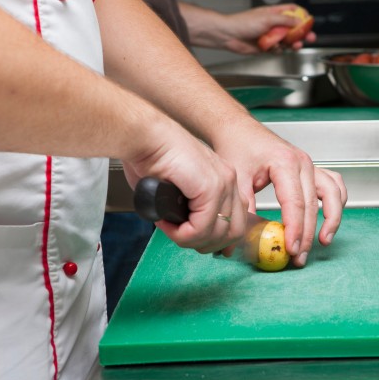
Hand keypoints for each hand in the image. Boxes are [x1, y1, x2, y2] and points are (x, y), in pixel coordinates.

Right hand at [122, 118, 248, 254]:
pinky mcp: (210, 187)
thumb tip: (192, 232)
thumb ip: (192, 209)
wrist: (143, 136)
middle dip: (206, 243)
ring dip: (191, 239)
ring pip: (218, 233)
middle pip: (233, 232)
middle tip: (181, 237)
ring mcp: (222, 183)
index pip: (236, 222)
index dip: (215, 239)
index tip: (192, 238)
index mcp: (225, 180)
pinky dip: (183, 234)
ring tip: (170, 228)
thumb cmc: (152, 157)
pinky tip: (167, 223)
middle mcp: (229, 180)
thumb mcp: (179, 189)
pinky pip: (202, 227)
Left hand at [181, 3, 315, 54]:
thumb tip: (299, 20)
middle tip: (310, 38)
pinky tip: (275, 48)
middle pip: (293, 28)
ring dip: (292, 43)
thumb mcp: (267, 18)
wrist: (229, 35)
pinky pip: (278, 49)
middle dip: (302, 33)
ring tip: (295, 45)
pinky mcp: (266, 46)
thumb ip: (285, 20)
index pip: (292, 11)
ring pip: (287, 40)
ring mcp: (270, 35)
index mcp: (274, 13)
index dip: (302, 15)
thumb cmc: (243, 23)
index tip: (309, 21)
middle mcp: (273, 24)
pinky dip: (279, 50)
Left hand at [211, 118, 346, 266]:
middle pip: (313, 205)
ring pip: (332, 194)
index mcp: (285, 163)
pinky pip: (334, 186)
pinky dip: (335, 204)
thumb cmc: (237, 148)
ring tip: (323, 241)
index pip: (295, 203)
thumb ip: (242, 209)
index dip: (295, 229)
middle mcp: (303, 163)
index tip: (291, 249)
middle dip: (307, 235)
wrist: (239, 130)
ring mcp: (311, 166)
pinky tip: (329, 220)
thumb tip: (241, 241)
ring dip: (331, 220)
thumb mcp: (236, 179)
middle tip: (299, 257)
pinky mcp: (311, 170)